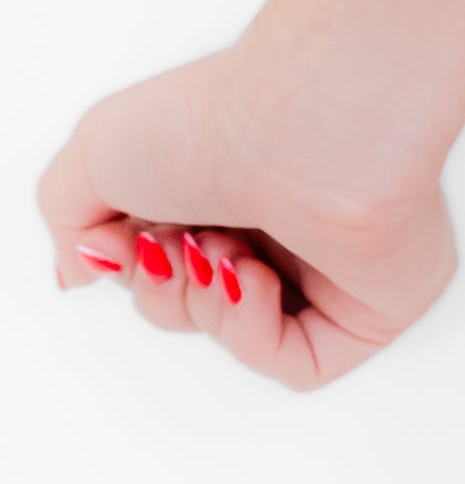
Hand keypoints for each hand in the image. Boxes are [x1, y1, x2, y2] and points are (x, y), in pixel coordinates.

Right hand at [38, 35, 457, 390]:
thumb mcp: (96, 153)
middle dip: (162, 287)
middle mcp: (280, 216)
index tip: (122, 239)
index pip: (164, 258)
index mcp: (228, 179)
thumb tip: (84, 270)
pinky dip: (253, 336)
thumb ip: (72, 221)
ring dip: (202, 304)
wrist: (304, 122)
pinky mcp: (373, 300)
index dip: (131, 265)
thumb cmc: (217, 120)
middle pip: (193, 302)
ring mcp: (329, 259)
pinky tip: (253, 280)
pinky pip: (300, 363)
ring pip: (239, 333)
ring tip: (218, 248)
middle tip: (174, 241)